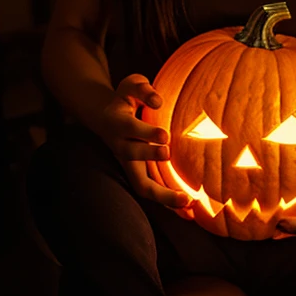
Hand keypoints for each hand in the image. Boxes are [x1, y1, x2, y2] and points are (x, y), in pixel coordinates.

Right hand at [91, 74, 190, 209]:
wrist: (106, 116)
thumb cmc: (126, 98)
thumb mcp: (131, 84)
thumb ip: (143, 88)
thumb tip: (158, 101)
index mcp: (117, 123)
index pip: (129, 128)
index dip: (145, 133)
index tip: (165, 135)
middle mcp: (120, 146)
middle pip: (131, 156)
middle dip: (149, 156)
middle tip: (168, 153)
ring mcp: (128, 163)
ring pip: (140, 184)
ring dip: (163, 194)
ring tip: (186, 201)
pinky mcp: (137, 173)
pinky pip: (151, 192)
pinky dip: (168, 203)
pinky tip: (189, 211)